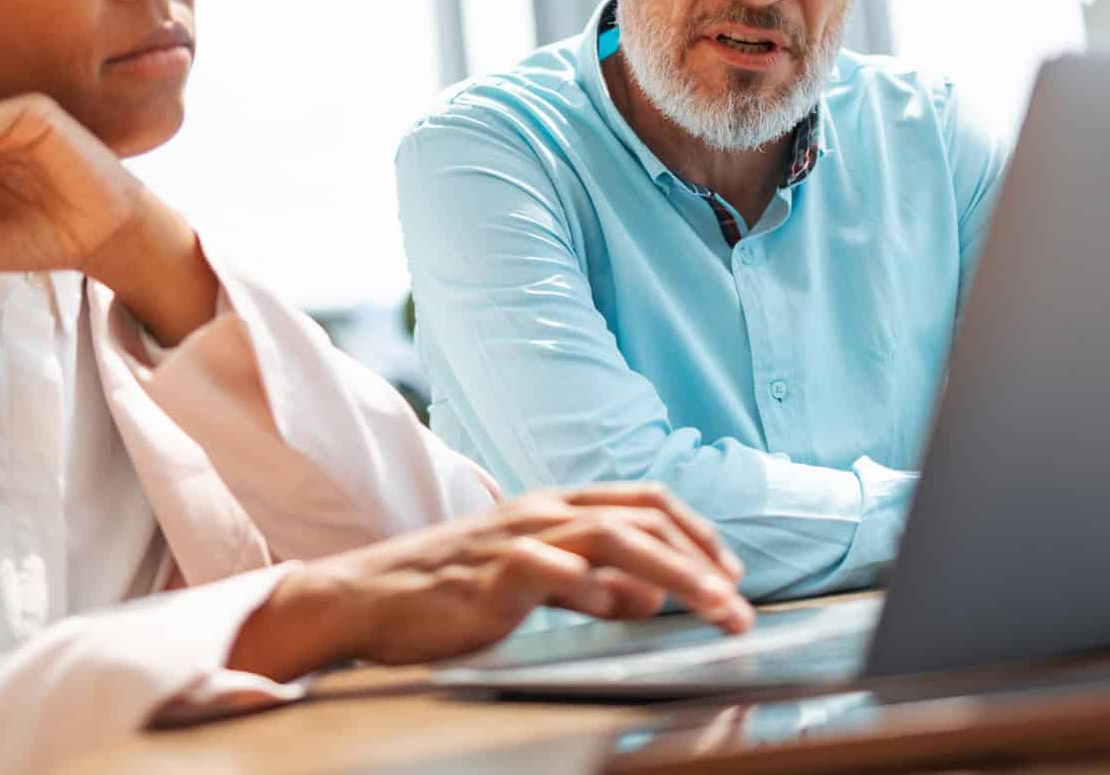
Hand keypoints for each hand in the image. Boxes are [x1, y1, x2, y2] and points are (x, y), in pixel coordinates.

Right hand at [227, 484, 754, 679]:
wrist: (369, 596)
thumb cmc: (451, 591)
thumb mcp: (536, 582)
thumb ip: (593, 585)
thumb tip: (650, 598)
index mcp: (554, 506)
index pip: (643, 502)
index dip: (695, 532)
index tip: (732, 572)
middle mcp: (542, 511)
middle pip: (640, 519)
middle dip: (701, 560)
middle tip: (740, 605)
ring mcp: (516, 538)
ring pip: (611, 538)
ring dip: (673, 573)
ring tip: (712, 608)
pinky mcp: (490, 573)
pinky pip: (548, 570)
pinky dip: (589, 586)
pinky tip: (620, 608)